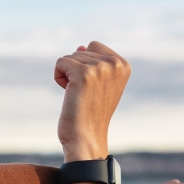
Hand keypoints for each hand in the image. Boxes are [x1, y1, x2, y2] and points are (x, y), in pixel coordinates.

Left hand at [54, 41, 130, 161]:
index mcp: (124, 64)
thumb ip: (93, 61)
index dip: (86, 65)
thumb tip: (81, 46)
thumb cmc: (90, 112)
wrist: (86, 137)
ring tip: (78, 95)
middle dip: (76, 70)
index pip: (94, 46)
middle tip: (85, 94)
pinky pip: (60, 62)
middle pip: (81, 50)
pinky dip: (59, 77)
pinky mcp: (84, 73)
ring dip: (67, 75)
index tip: (93, 86)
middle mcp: (115, 63)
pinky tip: (68, 92)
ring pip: (69, 57)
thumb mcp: (98, 83)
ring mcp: (101, 67)